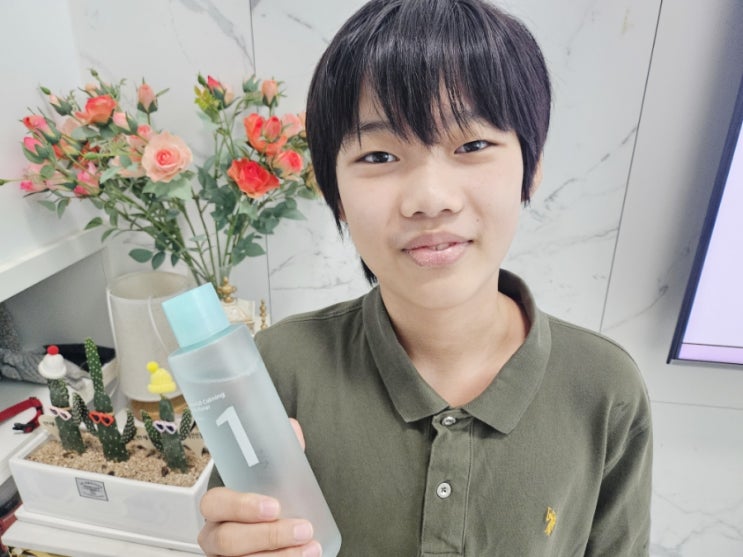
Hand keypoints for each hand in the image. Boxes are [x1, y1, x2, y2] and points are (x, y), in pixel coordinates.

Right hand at [198, 419, 321, 556]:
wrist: (275, 531)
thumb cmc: (268, 502)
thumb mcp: (272, 479)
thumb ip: (279, 454)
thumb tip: (292, 427)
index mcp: (218, 507)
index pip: (214, 503)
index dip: (241, 506)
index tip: (274, 506)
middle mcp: (215, 536)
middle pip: (229, 540)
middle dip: (269, 536)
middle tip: (303, 529)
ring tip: (311, 547)